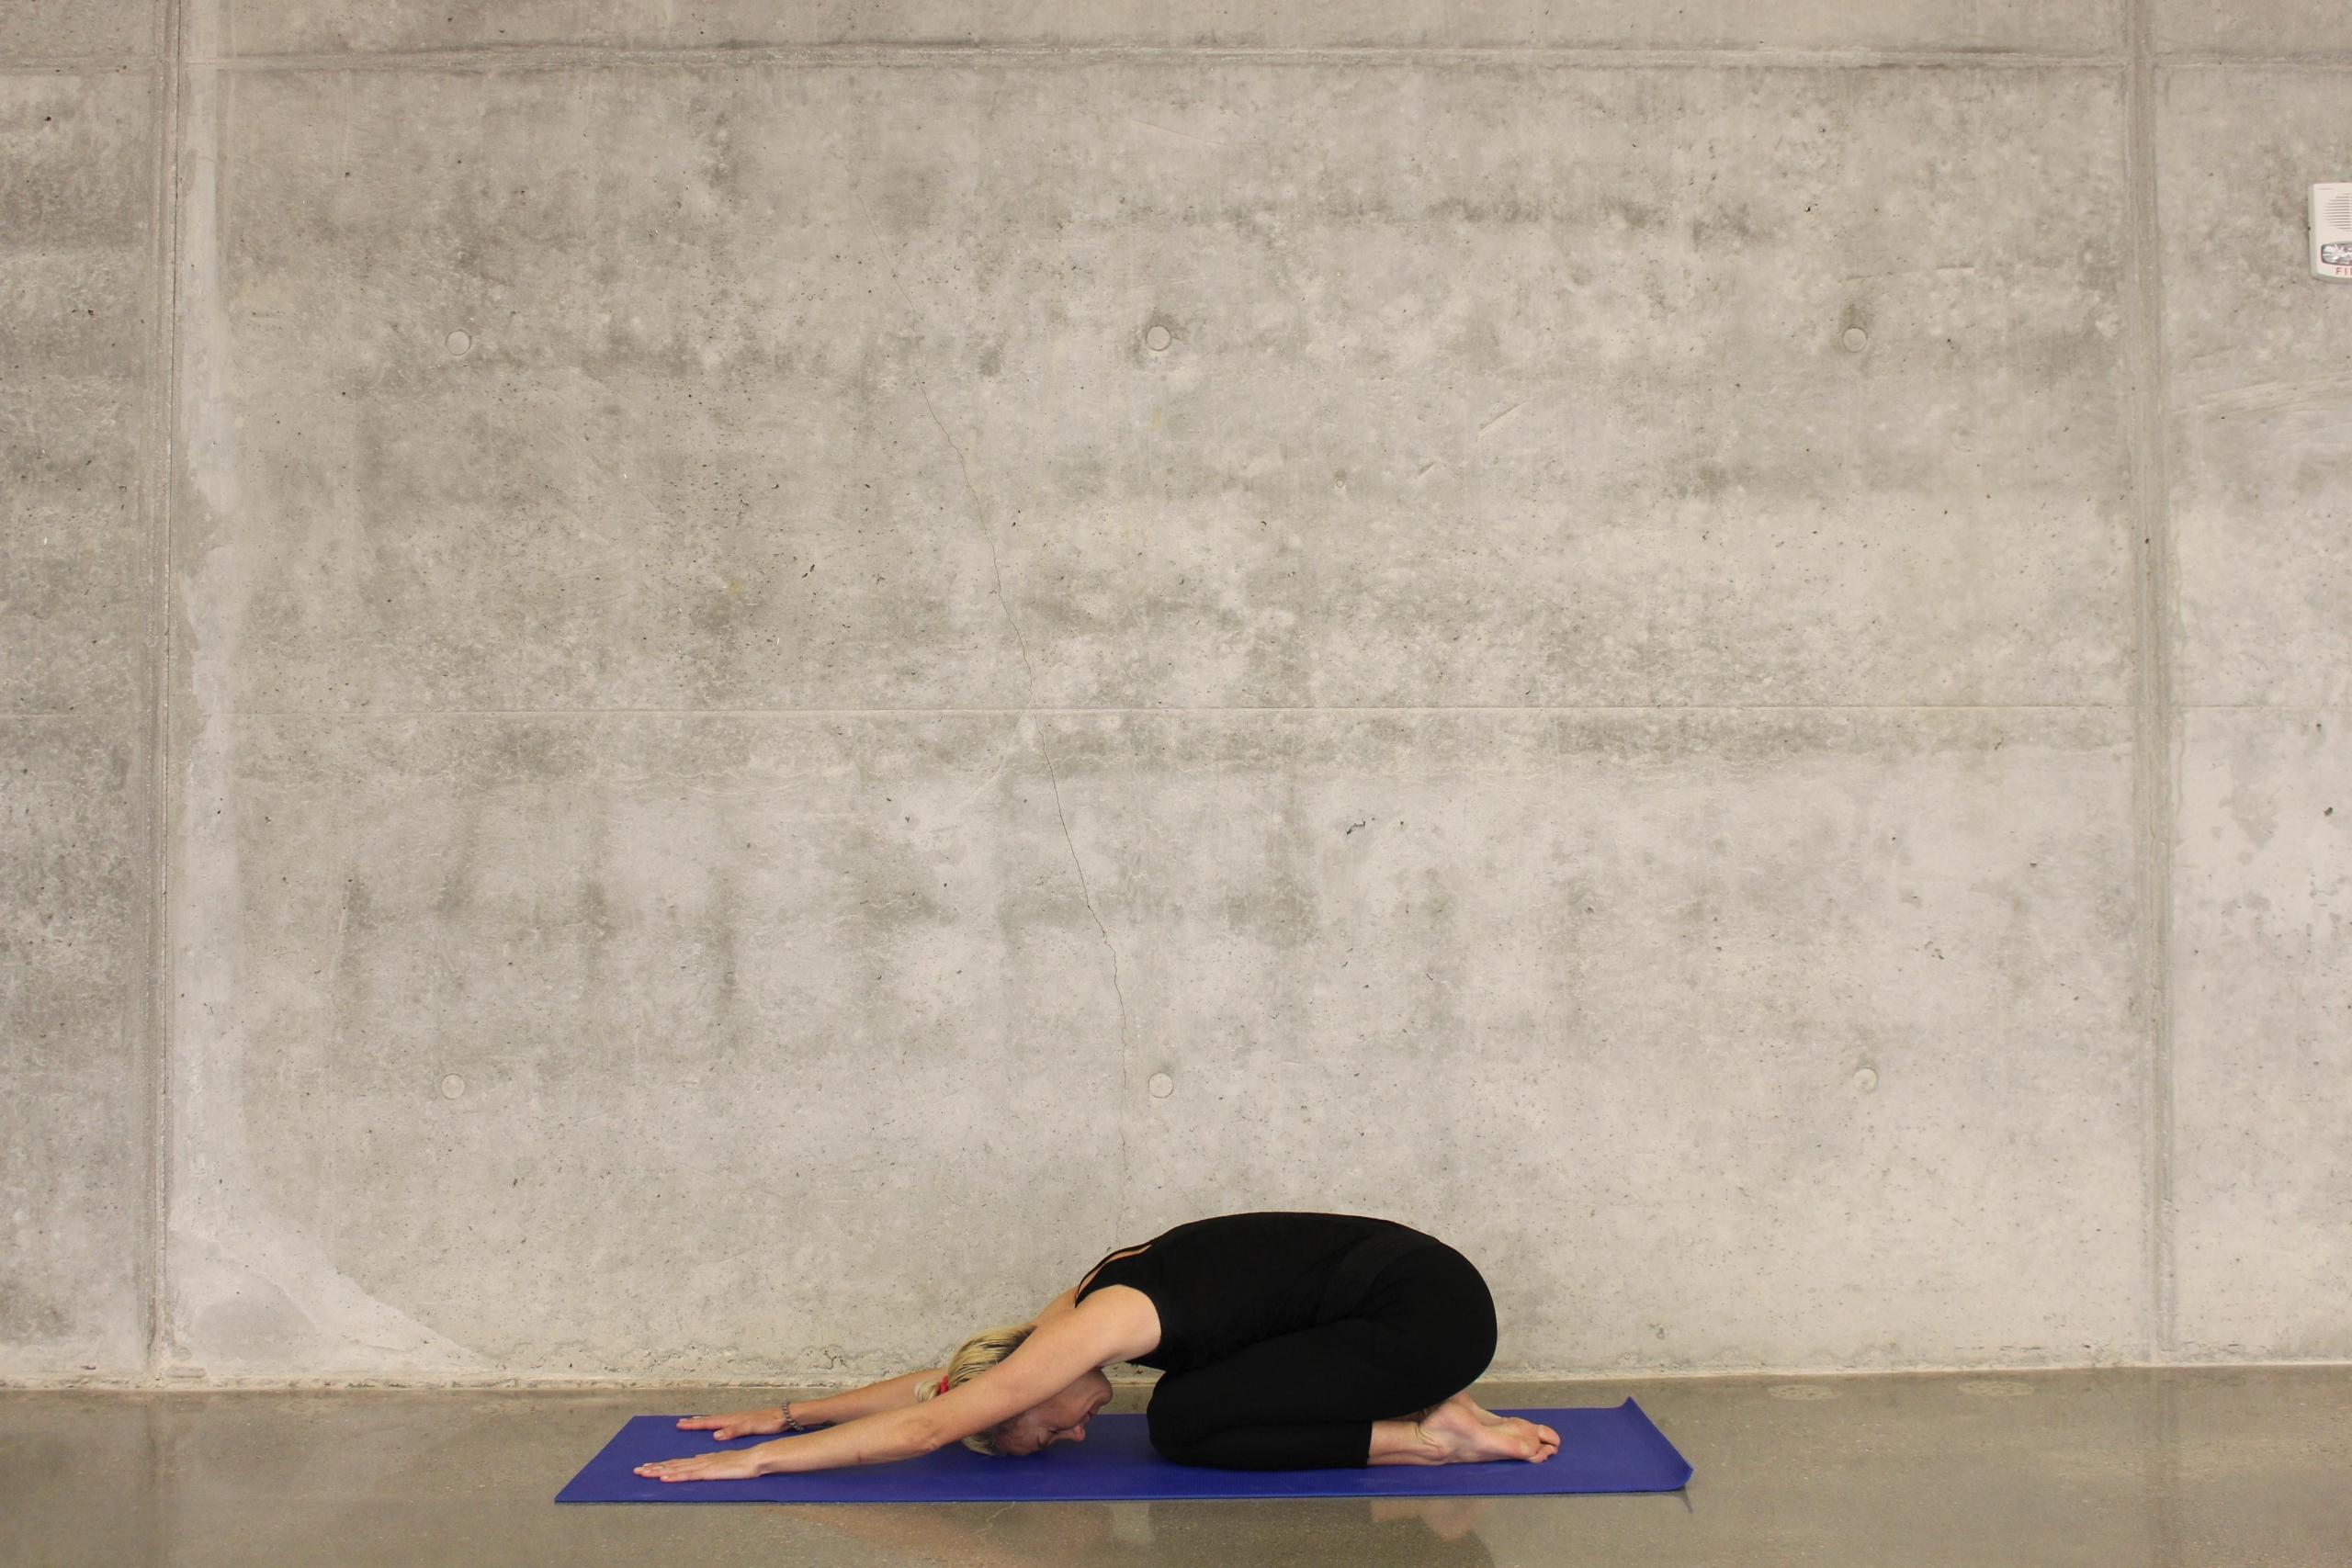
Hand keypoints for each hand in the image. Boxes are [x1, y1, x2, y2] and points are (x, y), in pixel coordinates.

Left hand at [634, 1445, 773, 1482]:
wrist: (755, 1458)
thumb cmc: (743, 1462)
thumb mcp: (723, 1463)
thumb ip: (710, 1463)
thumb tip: (697, 1461)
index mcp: (702, 1460)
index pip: (678, 1463)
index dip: (663, 1465)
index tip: (648, 1467)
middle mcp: (699, 1461)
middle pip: (673, 1464)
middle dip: (654, 1467)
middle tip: (637, 1471)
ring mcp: (702, 1466)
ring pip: (676, 1468)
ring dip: (658, 1470)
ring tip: (643, 1473)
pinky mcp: (707, 1472)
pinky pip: (687, 1475)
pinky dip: (674, 1475)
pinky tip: (663, 1477)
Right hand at [674, 1406, 786, 1439]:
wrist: (783, 1416)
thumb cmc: (768, 1422)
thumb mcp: (752, 1427)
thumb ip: (734, 1430)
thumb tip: (715, 1435)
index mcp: (732, 1420)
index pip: (708, 1422)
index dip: (694, 1425)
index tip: (680, 1425)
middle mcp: (732, 1418)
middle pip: (708, 1419)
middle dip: (694, 1422)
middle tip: (679, 1423)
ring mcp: (737, 1419)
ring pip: (714, 1420)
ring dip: (702, 1421)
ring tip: (691, 1422)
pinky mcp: (742, 1422)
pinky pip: (722, 1422)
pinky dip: (713, 1423)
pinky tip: (714, 1427)